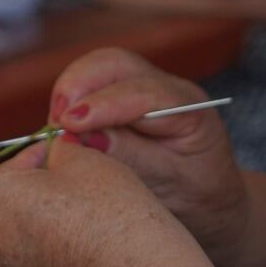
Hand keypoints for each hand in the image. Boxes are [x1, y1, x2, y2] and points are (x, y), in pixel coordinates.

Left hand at [0, 134, 199, 266]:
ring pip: (12, 233)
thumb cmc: (119, 220)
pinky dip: (47, 250)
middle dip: (22, 180)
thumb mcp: (90, 162)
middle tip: (67, 168)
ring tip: (88, 213)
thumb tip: (50, 160)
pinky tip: (87, 246)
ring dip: (36, 216)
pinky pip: (28, 264)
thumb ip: (58, 152)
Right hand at [49, 48, 250, 266]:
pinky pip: (92, 85)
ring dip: (70, 90)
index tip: (69, 124)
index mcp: (190, 109)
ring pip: (99, 68)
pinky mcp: (124, 96)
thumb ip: (131, 157)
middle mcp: (167, 88)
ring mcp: (145, 87)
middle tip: (54, 121)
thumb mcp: (171, 187)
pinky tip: (59, 128)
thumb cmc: (197, 198)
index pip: (142, 93)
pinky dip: (70, 99)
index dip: (102, 105)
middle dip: (78, 85)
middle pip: (115, 64)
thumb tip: (82, 137)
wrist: (211, 202)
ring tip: (53, 126)